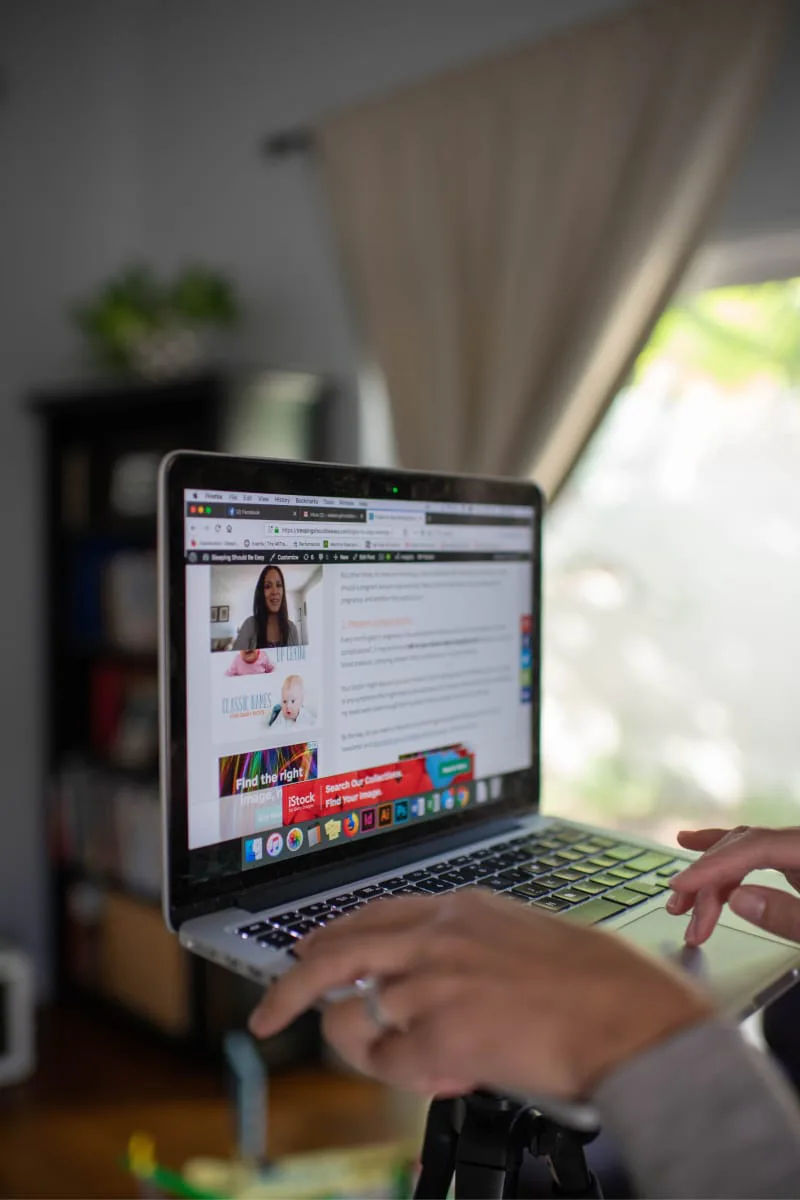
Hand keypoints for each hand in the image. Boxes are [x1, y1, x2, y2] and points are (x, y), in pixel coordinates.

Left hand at [249, 889, 710, 1098]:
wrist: (630, 1017)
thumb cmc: (597, 981)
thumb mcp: (524, 934)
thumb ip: (468, 946)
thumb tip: (434, 975)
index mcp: (459, 907)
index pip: (370, 914)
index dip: (330, 938)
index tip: (307, 953)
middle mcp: (435, 937)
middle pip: (334, 952)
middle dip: (291, 985)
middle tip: (267, 1012)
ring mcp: (432, 984)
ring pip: (355, 1018)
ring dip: (367, 1047)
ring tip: (415, 1060)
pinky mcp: (439, 1034)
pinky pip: (390, 1062)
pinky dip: (406, 1073)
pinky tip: (445, 1072)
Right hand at [667, 826, 799, 945]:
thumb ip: (787, 915)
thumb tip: (737, 899)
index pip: (754, 846)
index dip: (713, 865)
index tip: (680, 886)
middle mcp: (797, 843)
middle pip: (743, 849)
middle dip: (706, 880)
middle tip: (678, 911)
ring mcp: (792, 850)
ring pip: (742, 851)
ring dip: (709, 876)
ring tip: (682, 903)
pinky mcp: (791, 861)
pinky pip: (751, 852)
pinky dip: (723, 855)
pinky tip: (693, 843)